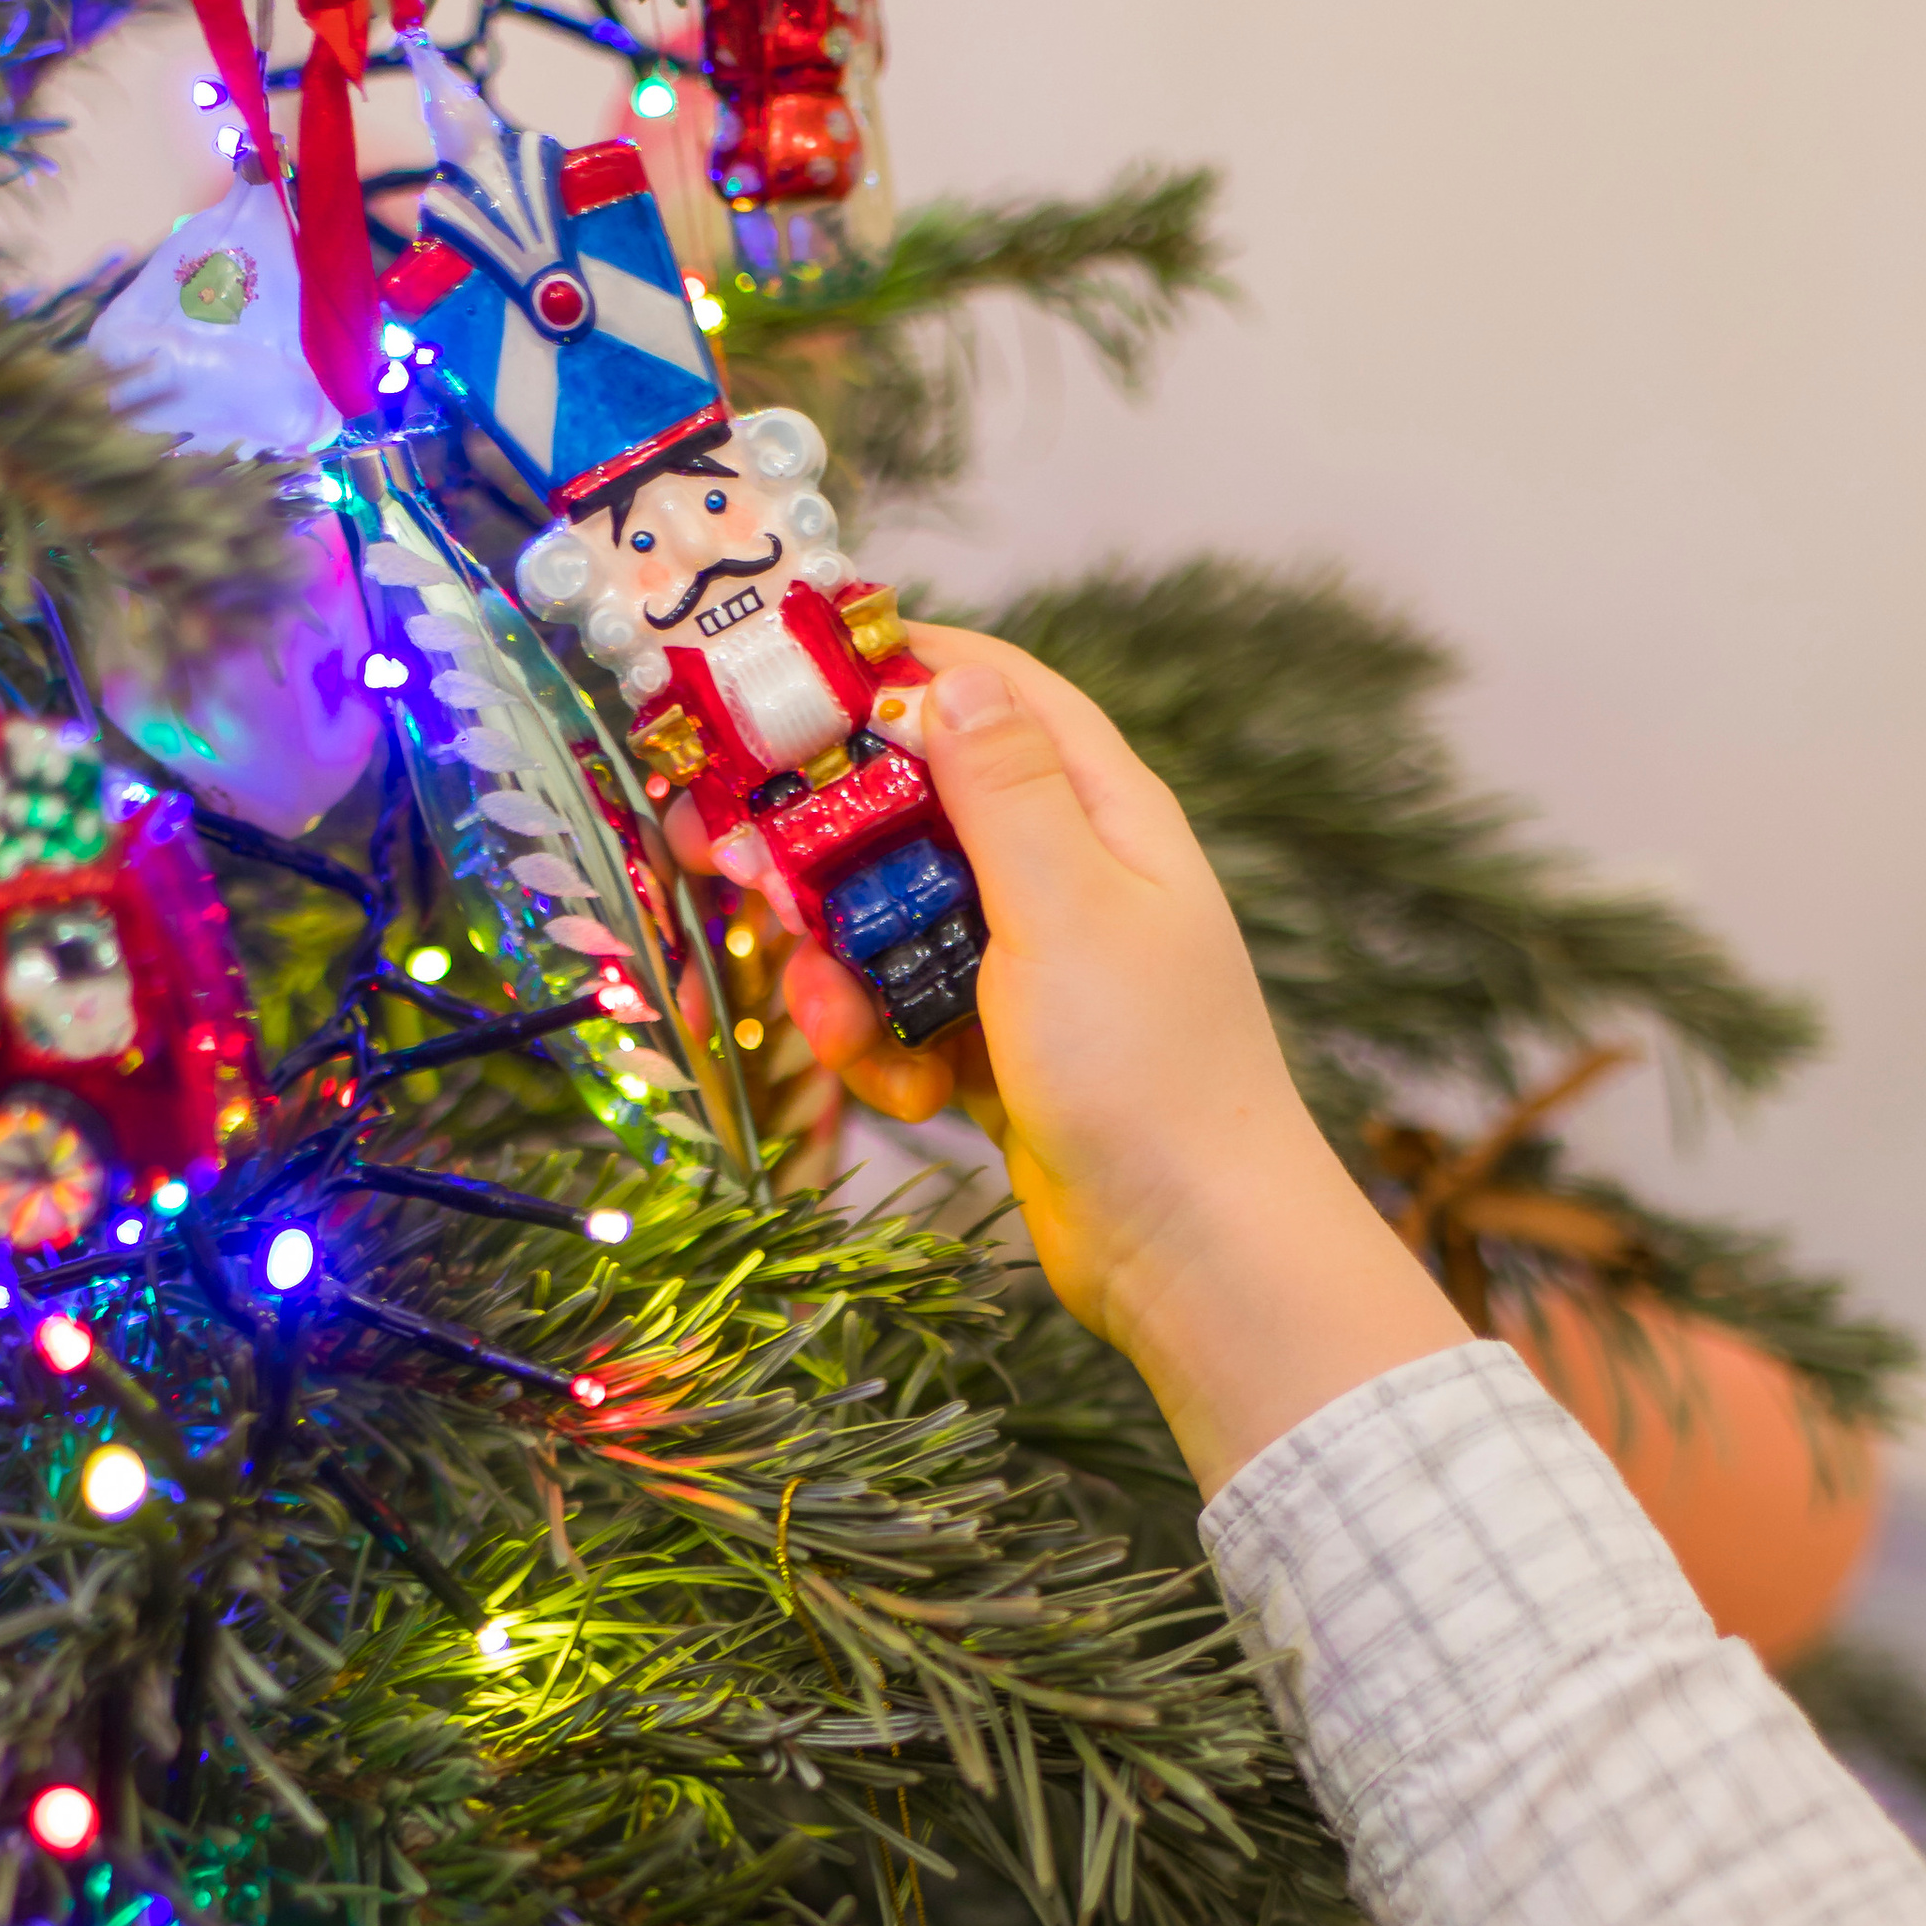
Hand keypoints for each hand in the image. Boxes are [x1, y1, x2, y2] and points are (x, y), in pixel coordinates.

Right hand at [668, 625, 1467, 1488]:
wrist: (1190, 1252)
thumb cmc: (1149, 1073)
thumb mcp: (1066, 909)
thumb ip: (1003, 790)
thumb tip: (950, 674)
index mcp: (1100, 813)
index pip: (992, 693)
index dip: (890, 673)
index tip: (781, 686)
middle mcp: (1066, 874)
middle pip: (911, 812)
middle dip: (822, 845)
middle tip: (736, 865)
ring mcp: (1028, 966)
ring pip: (888, 923)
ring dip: (841, 972)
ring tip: (835, 1027)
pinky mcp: (997, 1048)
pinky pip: (903, 1017)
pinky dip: (885, 1053)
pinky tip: (909, 1099)